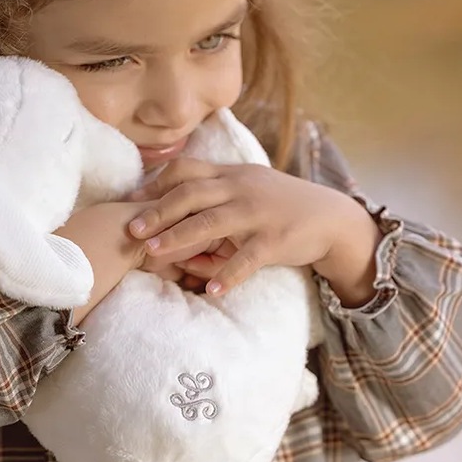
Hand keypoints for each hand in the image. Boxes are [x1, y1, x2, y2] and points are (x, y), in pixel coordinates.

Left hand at [127, 158, 382, 304]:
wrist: (330, 217)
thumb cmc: (279, 206)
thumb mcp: (247, 193)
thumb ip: (213, 201)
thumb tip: (173, 223)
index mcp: (230, 175)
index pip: (186, 170)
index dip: (155, 184)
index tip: (130, 199)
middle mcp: (241, 188)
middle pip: (191, 193)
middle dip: (158, 211)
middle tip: (131, 229)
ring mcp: (258, 213)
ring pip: (212, 222)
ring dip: (180, 237)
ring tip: (155, 253)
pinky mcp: (275, 239)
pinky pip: (247, 259)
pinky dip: (228, 275)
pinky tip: (211, 291)